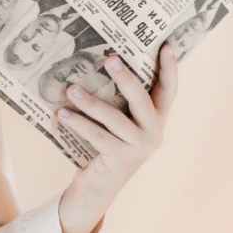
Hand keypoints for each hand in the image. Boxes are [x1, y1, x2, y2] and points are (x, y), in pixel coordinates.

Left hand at [57, 42, 179, 217]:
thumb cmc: (105, 144)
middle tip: (109, 58)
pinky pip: (97, 136)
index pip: (169, 90)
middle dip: (126, 77)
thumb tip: (97, 63)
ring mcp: (139, 147)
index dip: (171, 68)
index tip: (167, 45)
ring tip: (71, 89)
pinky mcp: (121, 159)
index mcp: (157, 119)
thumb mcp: (117, 121)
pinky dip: (78, 124)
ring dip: (90, 102)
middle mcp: (154, 132)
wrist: (98, 188)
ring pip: (114, 118)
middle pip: (142, 99)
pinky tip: (62, 115)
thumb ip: (118, 99)